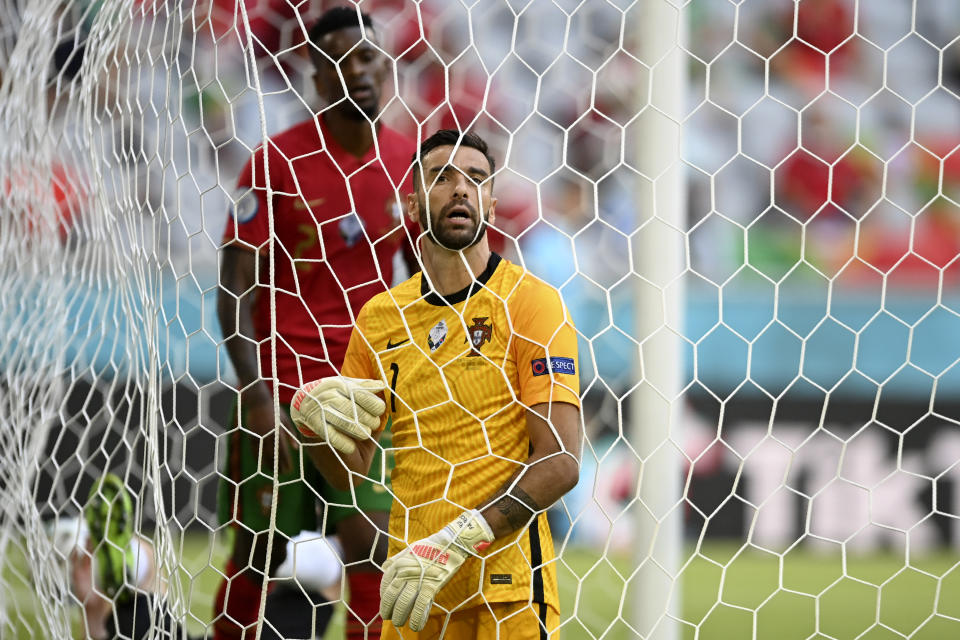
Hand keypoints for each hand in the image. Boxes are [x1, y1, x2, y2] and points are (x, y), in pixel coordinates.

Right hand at [241, 388, 296, 473]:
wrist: (258, 402)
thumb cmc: (275, 410)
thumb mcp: (285, 420)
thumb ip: (291, 434)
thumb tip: (297, 449)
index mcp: (278, 431)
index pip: (283, 450)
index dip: (286, 461)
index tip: (289, 469)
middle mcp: (268, 435)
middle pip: (274, 454)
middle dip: (279, 465)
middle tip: (284, 473)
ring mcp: (259, 436)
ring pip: (264, 454)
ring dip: (269, 464)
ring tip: (274, 471)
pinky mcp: (251, 436)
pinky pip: (255, 451)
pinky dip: (259, 458)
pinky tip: (263, 464)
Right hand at [290, 376, 385, 454]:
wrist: (304, 408)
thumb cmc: (335, 400)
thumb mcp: (348, 390)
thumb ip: (364, 388)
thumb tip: (382, 385)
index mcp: (338, 384)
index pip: (361, 394)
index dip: (374, 404)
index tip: (380, 410)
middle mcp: (328, 395)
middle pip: (355, 410)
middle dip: (370, 420)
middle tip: (373, 424)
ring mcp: (320, 411)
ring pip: (347, 423)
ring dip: (360, 431)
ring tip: (365, 433)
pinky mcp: (314, 426)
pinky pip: (332, 437)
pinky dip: (345, 444)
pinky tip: (351, 447)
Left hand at [380, 510, 494, 630]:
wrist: (449, 544)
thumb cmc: (429, 548)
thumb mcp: (408, 550)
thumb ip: (396, 559)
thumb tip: (384, 566)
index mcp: (398, 564)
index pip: (385, 586)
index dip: (384, 599)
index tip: (386, 606)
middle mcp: (404, 572)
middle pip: (392, 597)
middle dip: (388, 610)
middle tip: (389, 618)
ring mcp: (417, 579)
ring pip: (403, 603)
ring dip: (400, 617)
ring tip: (399, 623)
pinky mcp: (431, 586)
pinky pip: (420, 606)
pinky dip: (416, 618)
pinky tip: (414, 626)